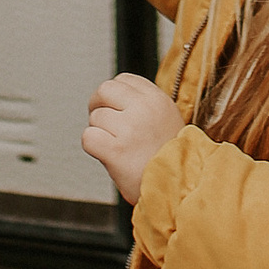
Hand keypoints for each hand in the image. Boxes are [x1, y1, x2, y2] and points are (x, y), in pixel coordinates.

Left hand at [83, 69, 183, 205]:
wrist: (179, 188)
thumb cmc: (171, 160)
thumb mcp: (168, 120)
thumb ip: (145, 105)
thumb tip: (116, 97)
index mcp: (158, 99)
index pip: (124, 79)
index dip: (114, 94)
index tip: (114, 107)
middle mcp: (144, 109)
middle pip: (104, 90)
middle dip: (98, 105)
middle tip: (103, 122)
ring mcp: (129, 128)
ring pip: (95, 117)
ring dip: (100, 133)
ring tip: (117, 147)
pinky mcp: (116, 150)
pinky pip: (88, 137)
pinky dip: (93, 147)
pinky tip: (107, 155)